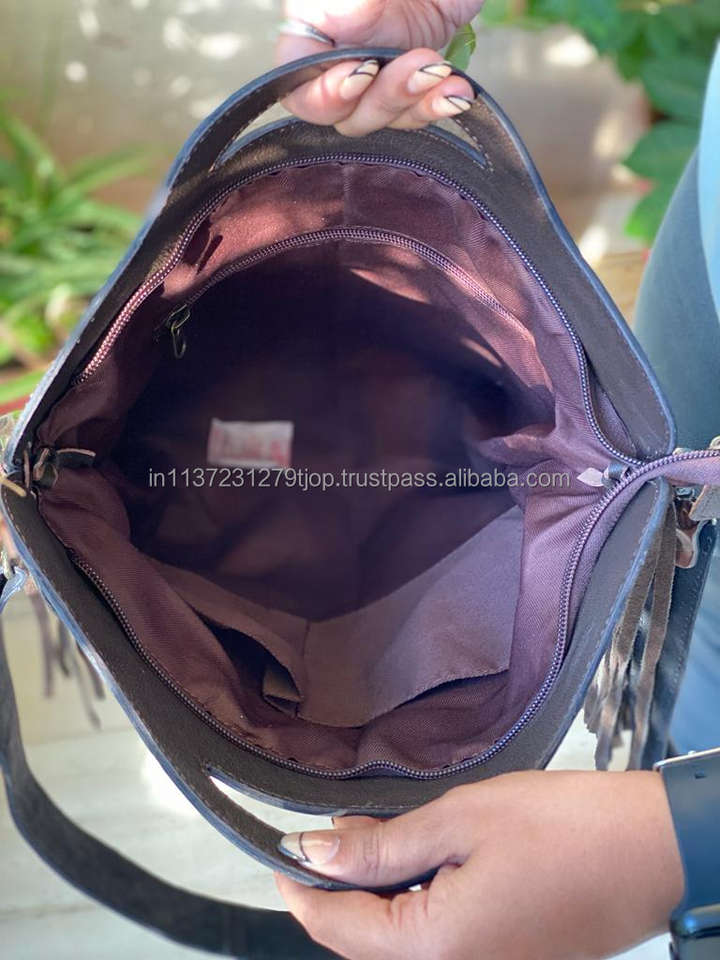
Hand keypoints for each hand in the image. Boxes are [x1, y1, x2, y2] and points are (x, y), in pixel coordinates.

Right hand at [275, 1, 483, 134]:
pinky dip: (439, 104)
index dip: (324, 95)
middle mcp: (340, 56)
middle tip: (416, 65)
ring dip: (413, 103)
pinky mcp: (415, 76)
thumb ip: (348, 4)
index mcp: (312, 26)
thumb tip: (344, 20)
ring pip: (381, 116)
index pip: (296, 84)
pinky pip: (419, 109)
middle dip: (380, 98)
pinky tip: (458, 91)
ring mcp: (379, 69)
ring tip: (441, 73)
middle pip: (342, 113)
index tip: (363, 71)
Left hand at [275, 770, 684, 959]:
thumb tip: (316, 852)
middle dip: (337, 894)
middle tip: (324, 838)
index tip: (277, 856)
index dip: (302, 890)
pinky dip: (414, 905)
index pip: (339, 929)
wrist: (649, 851)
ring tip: (368, 841)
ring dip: (376, 898)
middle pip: (366, 944)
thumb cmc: (562, 828)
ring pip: (399, 945)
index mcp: (435, 947)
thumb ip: (382, 846)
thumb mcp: (461, 821)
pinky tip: (417, 861)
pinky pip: (437, 943)